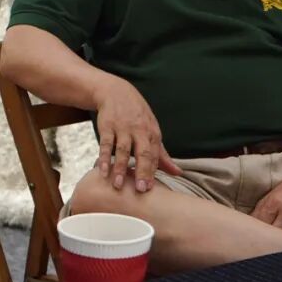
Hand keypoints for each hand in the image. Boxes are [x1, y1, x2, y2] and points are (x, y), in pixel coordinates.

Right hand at [92, 76, 181, 192]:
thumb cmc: (136, 115)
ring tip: (118, 185)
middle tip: (141, 189)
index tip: (150, 189)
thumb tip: (178, 173)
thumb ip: (162, 154)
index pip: (154, 155)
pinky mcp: (107, 126)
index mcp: (152, 133)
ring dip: (120, 168)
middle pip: (142, 153)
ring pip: (122, 150)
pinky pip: (105, 144)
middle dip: (142, 171)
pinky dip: (104, 158)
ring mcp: (122, 128)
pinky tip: (102, 171)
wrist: (115, 92)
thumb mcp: (152, 131)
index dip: (152, 172)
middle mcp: (139, 130)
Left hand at [251, 174, 281, 237]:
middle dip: (267, 238)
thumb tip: (250, 224)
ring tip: (275, 244)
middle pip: (274, 233)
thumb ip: (261, 210)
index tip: (252, 235)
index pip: (260, 223)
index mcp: (276, 202)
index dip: (255, 230)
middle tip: (262, 242)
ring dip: (281, 243)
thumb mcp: (272, 195)